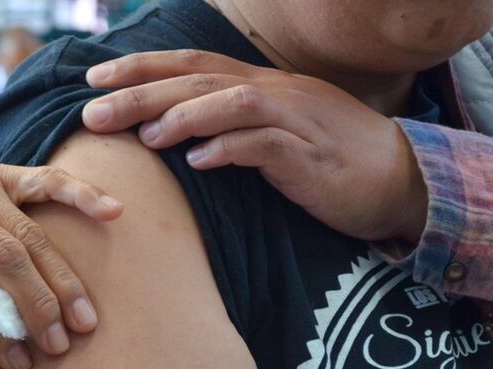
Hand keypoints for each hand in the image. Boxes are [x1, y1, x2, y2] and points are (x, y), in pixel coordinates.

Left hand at [81, 50, 427, 243]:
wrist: (400, 179)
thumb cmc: (327, 159)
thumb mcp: (273, 132)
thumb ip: (228, 125)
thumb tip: (169, 132)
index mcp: (261, 84)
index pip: (192, 64)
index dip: (142, 68)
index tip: (94, 79)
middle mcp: (276, 92)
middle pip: (199, 80)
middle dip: (142, 93)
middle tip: (93, 111)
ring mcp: (296, 120)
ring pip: (232, 102)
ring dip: (183, 116)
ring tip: (144, 137)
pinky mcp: (310, 157)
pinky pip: (266, 146)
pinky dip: (230, 150)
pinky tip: (199, 163)